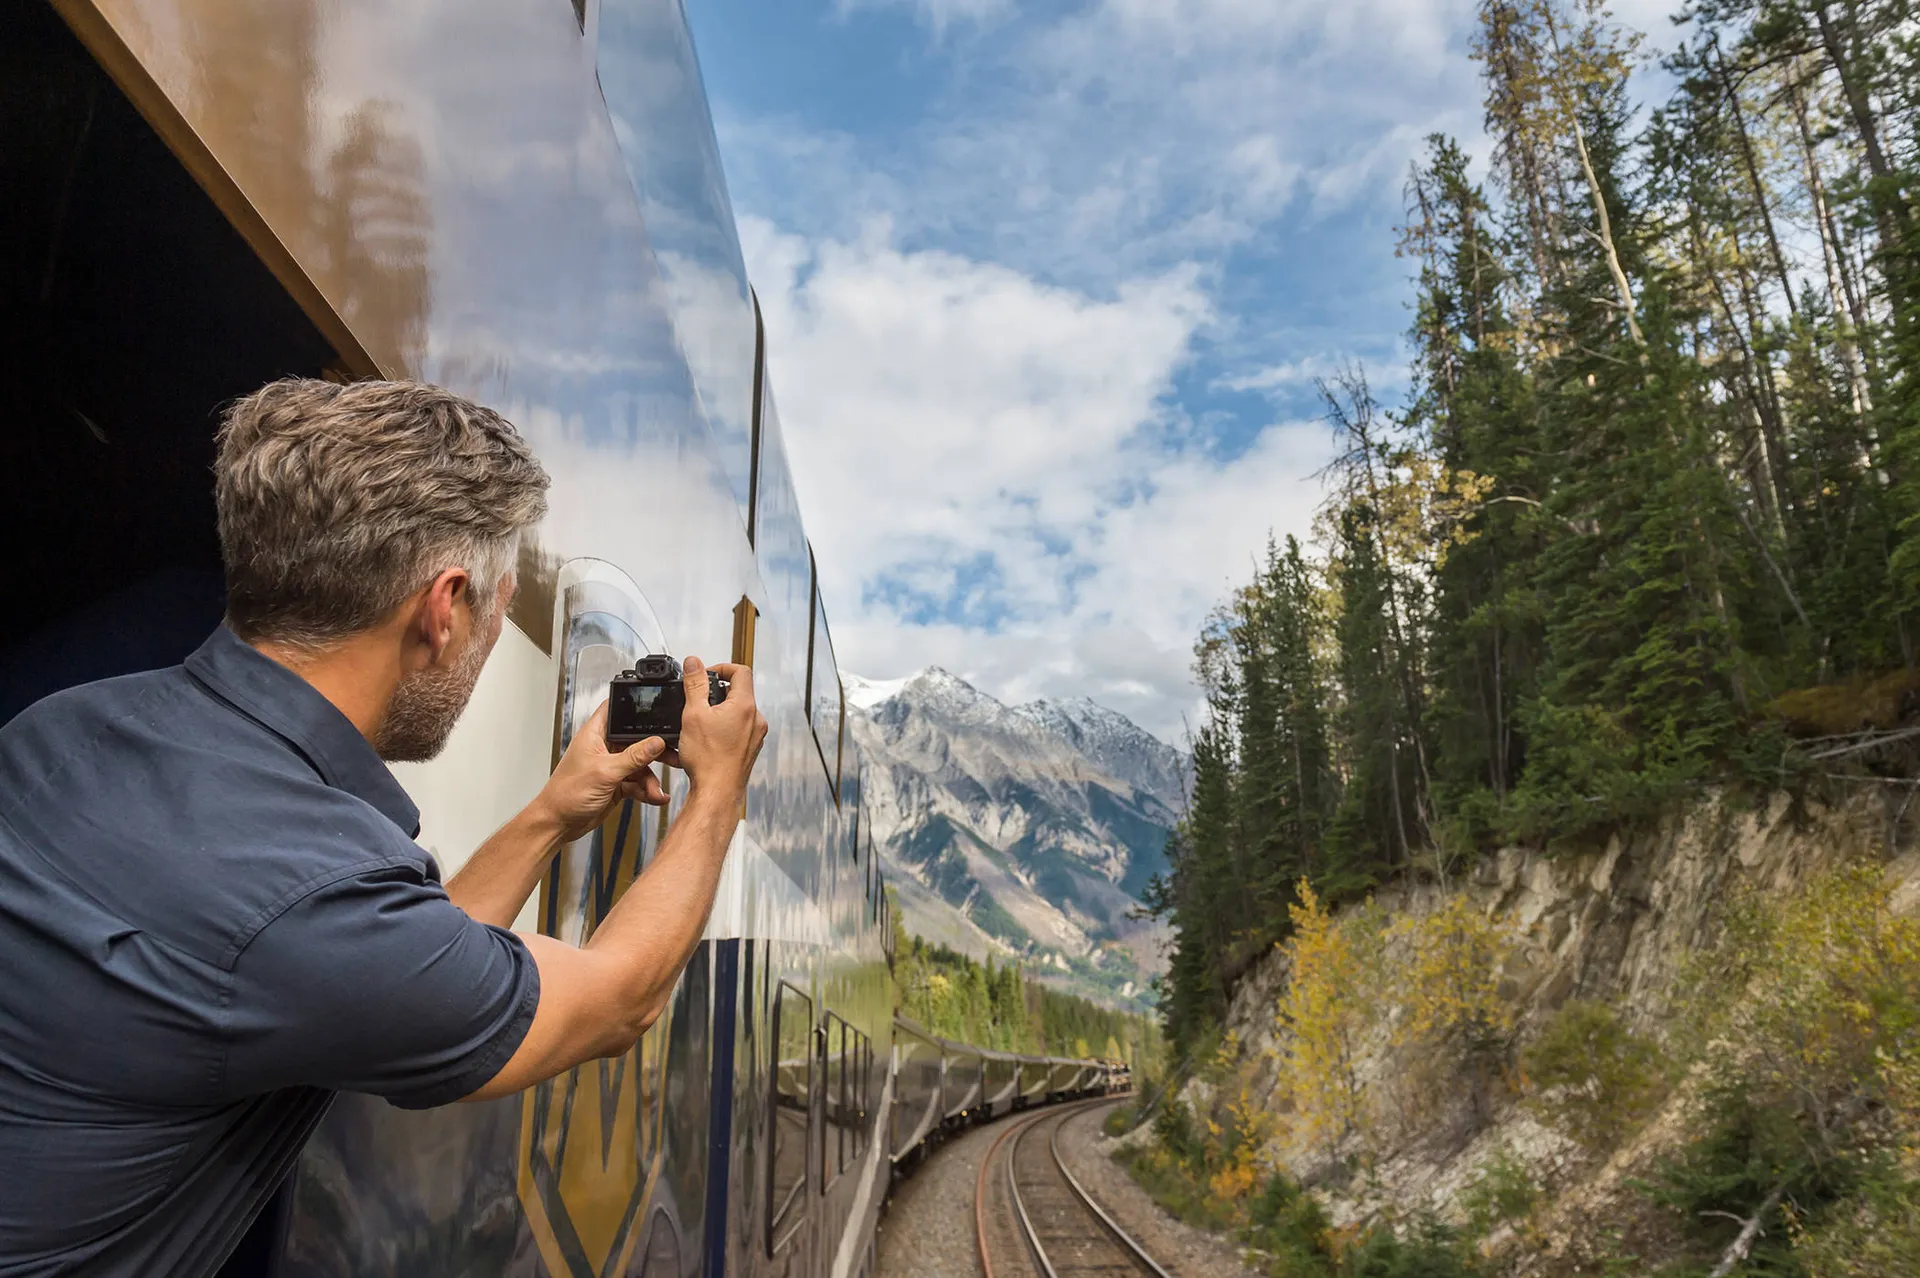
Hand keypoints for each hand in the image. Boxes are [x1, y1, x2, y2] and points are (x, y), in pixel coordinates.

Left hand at [533, 700, 671, 842]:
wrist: (559, 824)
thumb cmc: (566, 794)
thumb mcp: (605, 772)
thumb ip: (634, 756)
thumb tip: (656, 742)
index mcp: (595, 734)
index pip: (617, 709)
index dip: (635, 706)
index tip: (658, 711)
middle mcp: (604, 747)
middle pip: (636, 739)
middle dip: (655, 749)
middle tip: (673, 756)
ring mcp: (611, 766)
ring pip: (640, 764)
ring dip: (651, 778)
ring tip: (656, 791)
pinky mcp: (616, 783)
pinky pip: (638, 782)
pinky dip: (647, 790)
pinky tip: (655, 797)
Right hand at [676, 657, 767, 804]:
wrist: (717, 792)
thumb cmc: (708, 759)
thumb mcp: (693, 714)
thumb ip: (695, 685)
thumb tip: (694, 663)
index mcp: (745, 706)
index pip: (740, 671)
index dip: (722, 668)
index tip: (706, 675)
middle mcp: (756, 719)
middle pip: (738, 692)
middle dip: (716, 693)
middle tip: (698, 701)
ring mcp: (755, 735)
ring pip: (737, 713)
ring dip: (718, 712)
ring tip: (699, 723)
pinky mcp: (749, 749)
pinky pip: (737, 730)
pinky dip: (722, 728)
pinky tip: (705, 739)